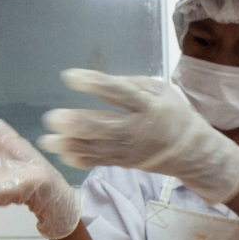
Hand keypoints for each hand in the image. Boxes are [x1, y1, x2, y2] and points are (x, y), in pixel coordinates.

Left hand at [38, 70, 238, 205]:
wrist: (190, 150)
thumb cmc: (171, 113)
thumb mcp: (160, 90)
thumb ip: (132, 84)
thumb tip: (99, 82)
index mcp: (150, 106)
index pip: (121, 94)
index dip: (96, 85)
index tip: (70, 76)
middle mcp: (139, 130)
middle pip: (106, 127)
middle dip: (78, 124)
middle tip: (53, 118)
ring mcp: (131, 150)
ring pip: (98, 148)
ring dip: (71, 145)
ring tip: (47, 140)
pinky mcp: (124, 163)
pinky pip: (100, 161)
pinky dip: (81, 159)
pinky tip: (62, 154)